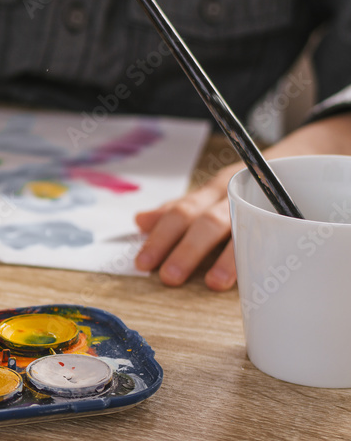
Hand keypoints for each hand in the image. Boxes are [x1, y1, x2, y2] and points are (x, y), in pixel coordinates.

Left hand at [134, 111, 350, 289]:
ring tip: (214, 282)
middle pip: (207, 221)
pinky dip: (267, 250)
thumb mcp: (211, 194)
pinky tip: (259, 271)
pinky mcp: (287, 212)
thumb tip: (139, 221)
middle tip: (169, 277)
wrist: (302, 159)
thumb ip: (178, 210)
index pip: (181, 212)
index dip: (160, 237)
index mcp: (212, 191)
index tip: (142, 263)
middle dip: (186, 250)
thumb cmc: (247, 186)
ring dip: (228, 257)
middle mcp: (234, 194)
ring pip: (243, 226)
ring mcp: (262, 203)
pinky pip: (277, 229)